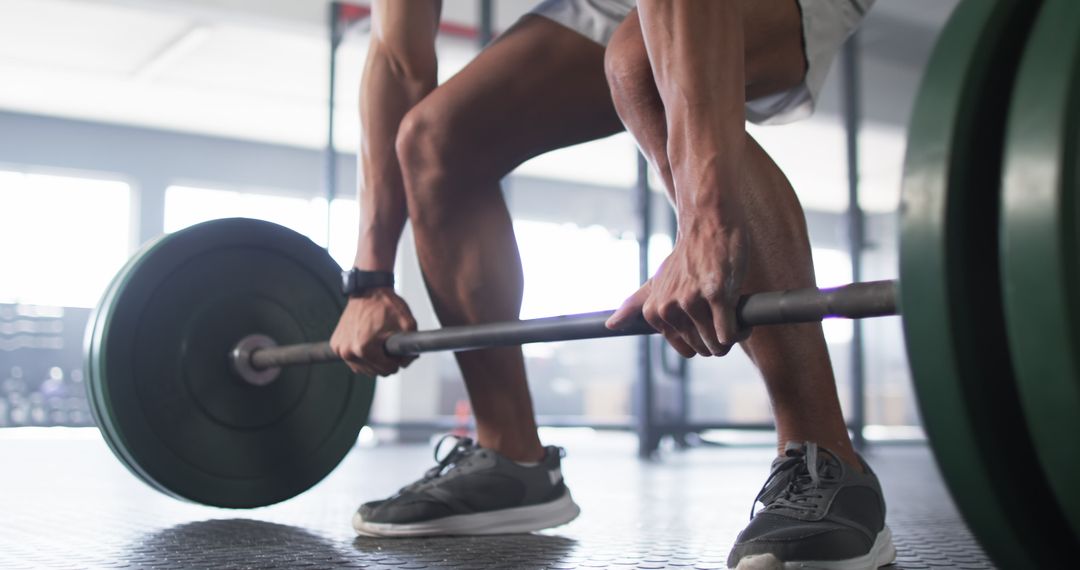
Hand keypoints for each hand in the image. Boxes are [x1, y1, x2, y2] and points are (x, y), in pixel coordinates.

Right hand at [330, 288, 417, 376]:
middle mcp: (348, 351)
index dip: (397, 362)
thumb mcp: (408, 325)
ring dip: (372, 361)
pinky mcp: (335, 344)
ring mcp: (339, 348)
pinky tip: (368, 343)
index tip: (398, 351)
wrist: (368, 290)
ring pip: (362, 369)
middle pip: (374, 372)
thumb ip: (410, 348)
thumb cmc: (386, 305)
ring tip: (379, 344)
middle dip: (385, 362)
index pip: (387, 370)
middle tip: (389, 346)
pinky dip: (360, 356)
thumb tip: (405, 363)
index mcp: (364, 348)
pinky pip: (352, 360)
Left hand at [606, 212, 748, 356]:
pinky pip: (730, 334)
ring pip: (718, 344)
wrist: (706, 224)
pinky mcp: (716, 295)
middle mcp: (669, 309)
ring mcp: (692, 302)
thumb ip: (634, 305)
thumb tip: (610, 326)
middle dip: (720, 337)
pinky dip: (741, 330)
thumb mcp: (656, 281)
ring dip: (733, 335)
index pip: (687, 349)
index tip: (709, 318)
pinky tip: (741, 314)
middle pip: (704, 348)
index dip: (704, 338)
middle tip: (723, 311)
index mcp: (654, 312)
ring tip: (733, 310)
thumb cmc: (686, 257)